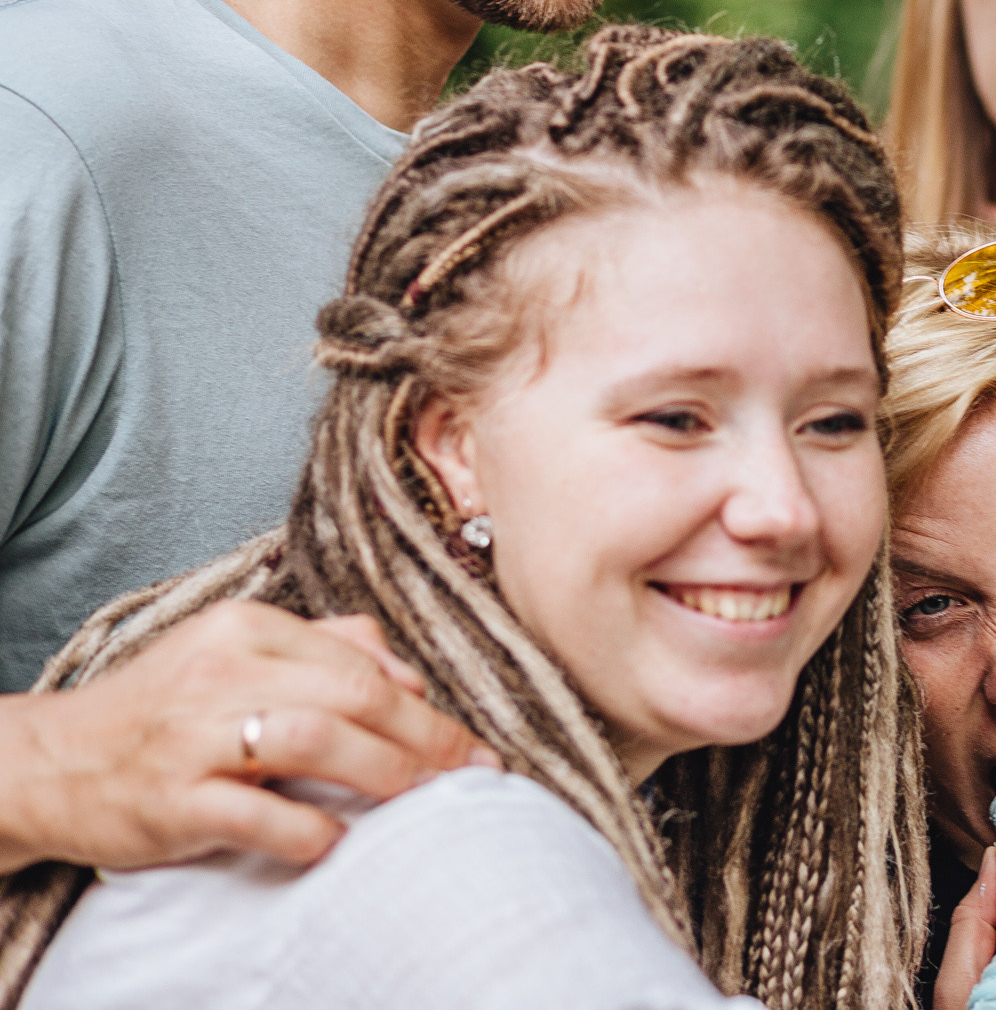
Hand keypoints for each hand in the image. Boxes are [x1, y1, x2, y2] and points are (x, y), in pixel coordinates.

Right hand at [0, 601, 493, 874]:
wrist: (51, 763)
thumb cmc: (162, 708)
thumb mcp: (235, 652)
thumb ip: (325, 647)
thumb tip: (410, 674)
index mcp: (245, 627)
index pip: (360, 661)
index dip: (426, 704)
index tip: (470, 738)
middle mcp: (220, 674)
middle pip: (353, 696)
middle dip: (427, 737)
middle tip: (473, 770)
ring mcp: (193, 738)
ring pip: (316, 741)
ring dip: (385, 772)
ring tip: (424, 797)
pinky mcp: (172, 801)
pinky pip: (258, 814)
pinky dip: (310, 829)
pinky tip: (338, 838)